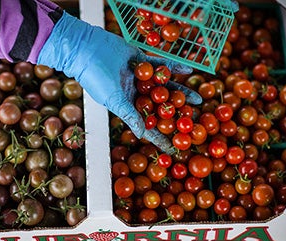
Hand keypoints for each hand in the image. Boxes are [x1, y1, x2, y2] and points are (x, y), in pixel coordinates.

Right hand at [37, 12, 201, 152]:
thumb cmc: (95, 78)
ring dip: (182, 93)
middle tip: (195, 123)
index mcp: (130, 107)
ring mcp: (143, 78)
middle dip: (178, 115)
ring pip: (167, 88)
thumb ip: (129, 115)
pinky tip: (189, 69)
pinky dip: (175, 67)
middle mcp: (138, 94)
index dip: (162, 137)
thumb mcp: (113, 100)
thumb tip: (142, 134)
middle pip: (163, 107)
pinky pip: (163, 66)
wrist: (86, 48)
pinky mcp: (144, 61)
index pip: (149, 125)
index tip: (176, 148)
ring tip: (198, 99)